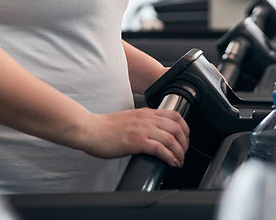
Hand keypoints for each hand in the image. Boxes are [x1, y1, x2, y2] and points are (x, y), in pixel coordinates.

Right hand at [74, 108, 189, 167]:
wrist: (90, 130)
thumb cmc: (105, 127)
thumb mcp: (129, 119)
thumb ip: (143, 123)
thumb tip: (154, 134)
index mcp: (146, 112)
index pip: (175, 115)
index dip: (185, 128)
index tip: (185, 139)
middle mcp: (147, 119)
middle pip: (178, 127)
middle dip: (185, 142)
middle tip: (184, 153)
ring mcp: (142, 129)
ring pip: (172, 139)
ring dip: (179, 152)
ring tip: (179, 161)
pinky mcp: (136, 142)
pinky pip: (160, 149)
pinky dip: (170, 157)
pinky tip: (171, 162)